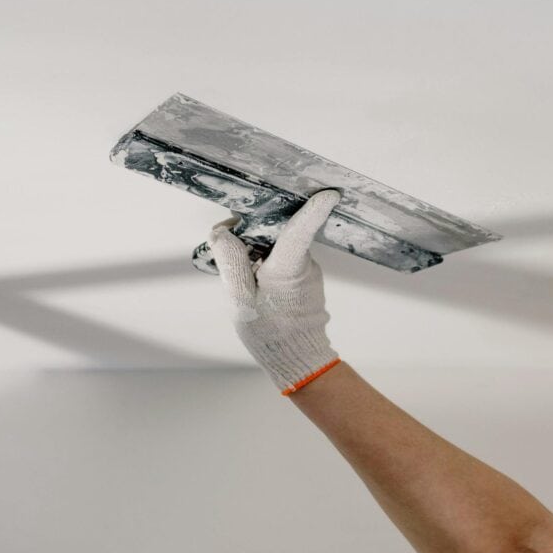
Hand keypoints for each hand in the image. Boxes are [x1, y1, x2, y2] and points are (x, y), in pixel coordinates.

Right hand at [208, 190, 341, 393]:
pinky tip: (257, 281)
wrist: (298, 358)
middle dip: (253, 232)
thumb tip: (224, 232)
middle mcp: (305, 265)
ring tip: (246, 277)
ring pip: (279, 246)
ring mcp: (308, 270)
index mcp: (288, 269)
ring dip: (258, 251)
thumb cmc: (270, 334)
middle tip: (230, 249)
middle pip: (279, 232)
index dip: (312, 211)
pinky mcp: (306, 277)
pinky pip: (284, 258)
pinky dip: (268, 263)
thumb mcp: (241, 301)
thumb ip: (232, 263)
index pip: (300, 233)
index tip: (328, 194)